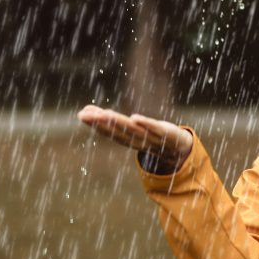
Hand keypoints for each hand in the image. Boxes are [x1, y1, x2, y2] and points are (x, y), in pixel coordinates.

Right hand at [77, 104, 192, 170]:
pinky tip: (134, 118)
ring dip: (118, 122)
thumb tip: (83, 110)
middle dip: (102, 123)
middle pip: (117, 130)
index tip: (81, 115)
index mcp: (126, 139)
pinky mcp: (165, 133)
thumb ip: (107, 120)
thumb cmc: (147, 135)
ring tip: (105, 114)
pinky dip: (145, 124)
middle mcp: (135, 140)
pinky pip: (154, 129)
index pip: (108, 131)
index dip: (95, 124)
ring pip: (132, 130)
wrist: (176, 147)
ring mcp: (150, 138)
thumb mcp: (127, 127)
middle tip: (86, 115)